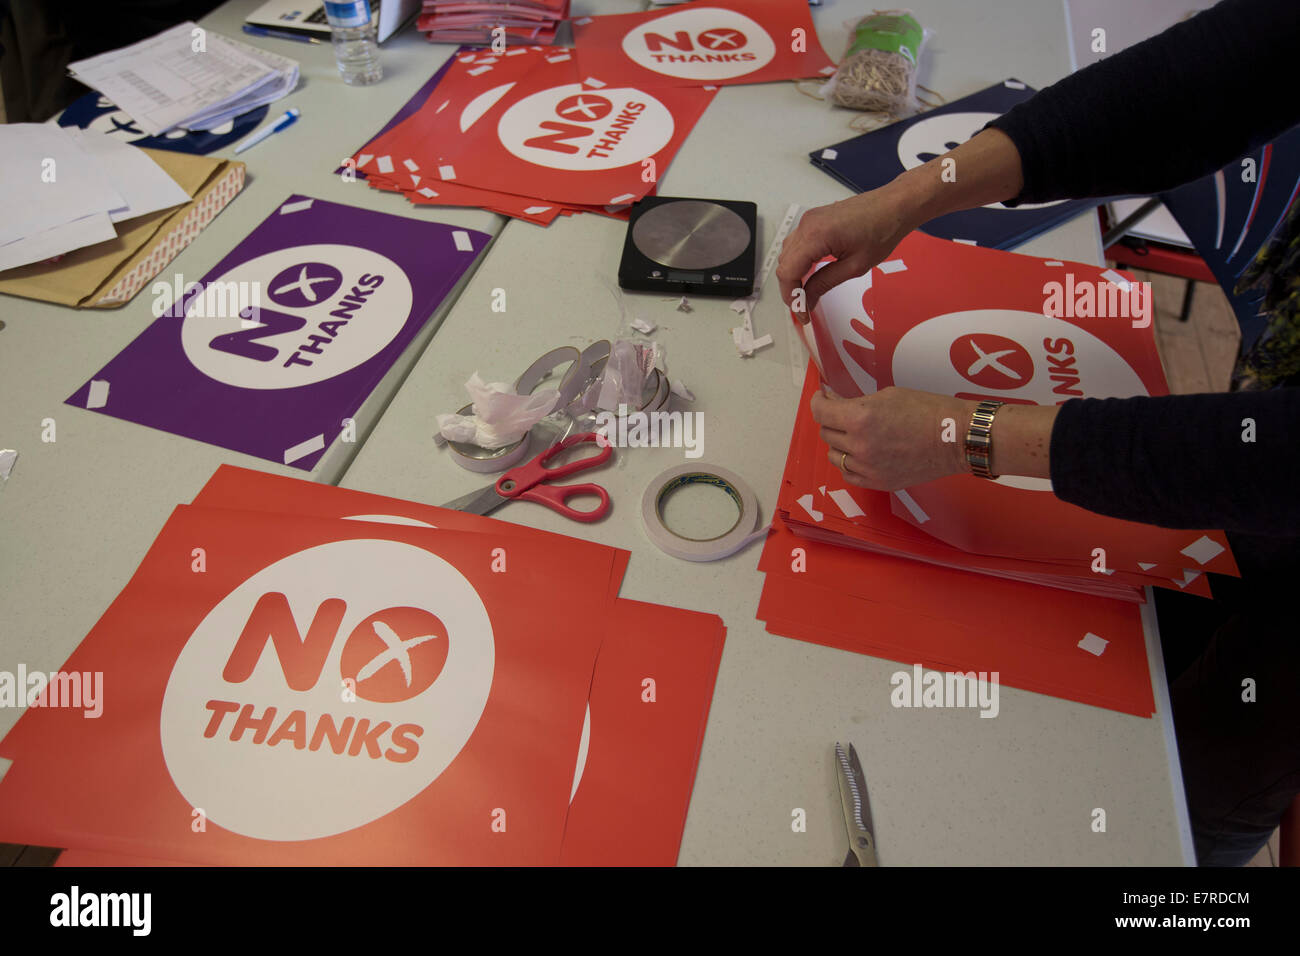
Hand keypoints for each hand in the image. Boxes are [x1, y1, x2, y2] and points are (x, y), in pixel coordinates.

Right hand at [777, 183, 917, 320]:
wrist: (894, 206)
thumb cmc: (882, 230)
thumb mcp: (855, 266)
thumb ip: (825, 283)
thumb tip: (807, 300)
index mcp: (816, 235)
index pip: (788, 272)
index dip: (791, 297)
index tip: (801, 313)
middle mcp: (807, 225)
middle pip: (784, 264)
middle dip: (791, 289)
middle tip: (804, 306)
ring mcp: (809, 220)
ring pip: (787, 254)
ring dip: (793, 275)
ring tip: (807, 293)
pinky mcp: (814, 219)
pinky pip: (796, 244)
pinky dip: (798, 261)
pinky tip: (810, 273)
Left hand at [812, 386, 971, 489]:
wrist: (956, 438)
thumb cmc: (927, 410)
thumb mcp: (888, 396)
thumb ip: (857, 403)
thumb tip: (836, 403)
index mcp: (860, 418)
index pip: (821, 412)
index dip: (818, 401)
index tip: (822, 397)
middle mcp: (859, 445)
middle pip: (827, 433)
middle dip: (832, 420)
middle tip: (843, 413)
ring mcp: (868, 467)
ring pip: (835, 455)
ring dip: (839, 443)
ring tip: (855, 435)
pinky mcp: (878, 482)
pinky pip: (849, 474)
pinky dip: (849, 463)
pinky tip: (860, 453)